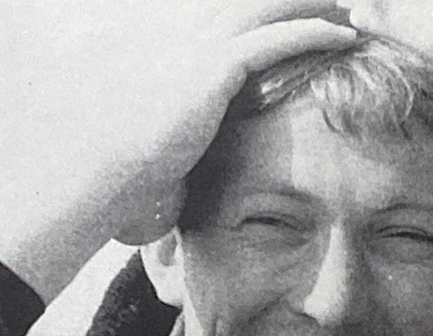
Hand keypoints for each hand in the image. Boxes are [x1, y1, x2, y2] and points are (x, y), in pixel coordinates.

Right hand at [110, 0, 359, 244]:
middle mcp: (172, 47)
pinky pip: (274, 41)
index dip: (249, 24)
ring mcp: (189, 53)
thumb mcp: (135, 176)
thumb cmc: (103, 190)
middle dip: (282, 2)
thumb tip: (154, 218)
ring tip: (346, 8)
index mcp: (155, 64)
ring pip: (262, 12)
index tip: (277, 24)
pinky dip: (312, 34)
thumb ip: (156, 180)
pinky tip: (345, 35)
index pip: (212, 31)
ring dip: (307, 6)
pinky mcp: (210, 70)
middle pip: (239, 8)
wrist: (87, 179)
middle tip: (324, 1)